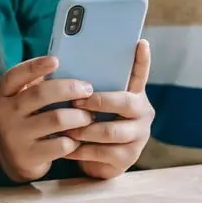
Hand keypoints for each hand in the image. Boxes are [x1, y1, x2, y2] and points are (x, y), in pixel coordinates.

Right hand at [0, 56, 93, 182]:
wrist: (12, 155)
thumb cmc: (26, 117)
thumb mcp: (23, 99)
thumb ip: (38, 84)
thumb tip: (72, 67)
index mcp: (4, 94)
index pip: (15, 75)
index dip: (34, 66)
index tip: (56, 60)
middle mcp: (5, 113)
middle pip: (41, 94)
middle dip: (70, 88)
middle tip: (87, 89)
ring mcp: (16, 136)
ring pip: (56, 119)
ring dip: (79, 116)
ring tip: (89, 115)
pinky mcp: (28, 156)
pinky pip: (61, 144)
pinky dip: (75, 139)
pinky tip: (80, 137)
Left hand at [65, 40, 154, 178]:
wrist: (96, 160)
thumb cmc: (91, 122)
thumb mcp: (90, 104)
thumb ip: (86, 89)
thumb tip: (59, 65)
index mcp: (133, 94)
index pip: (140, 74)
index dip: (142, 60)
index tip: (140, 42)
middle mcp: (142, 112)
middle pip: (125, 103)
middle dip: (97, 102)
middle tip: (75, 102)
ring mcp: (138, 136)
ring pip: (111, 131)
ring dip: (84, 129)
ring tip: (66, 128)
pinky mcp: (129, 158)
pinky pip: (102, 153)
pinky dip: (81, 149)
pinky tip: (67, 147)